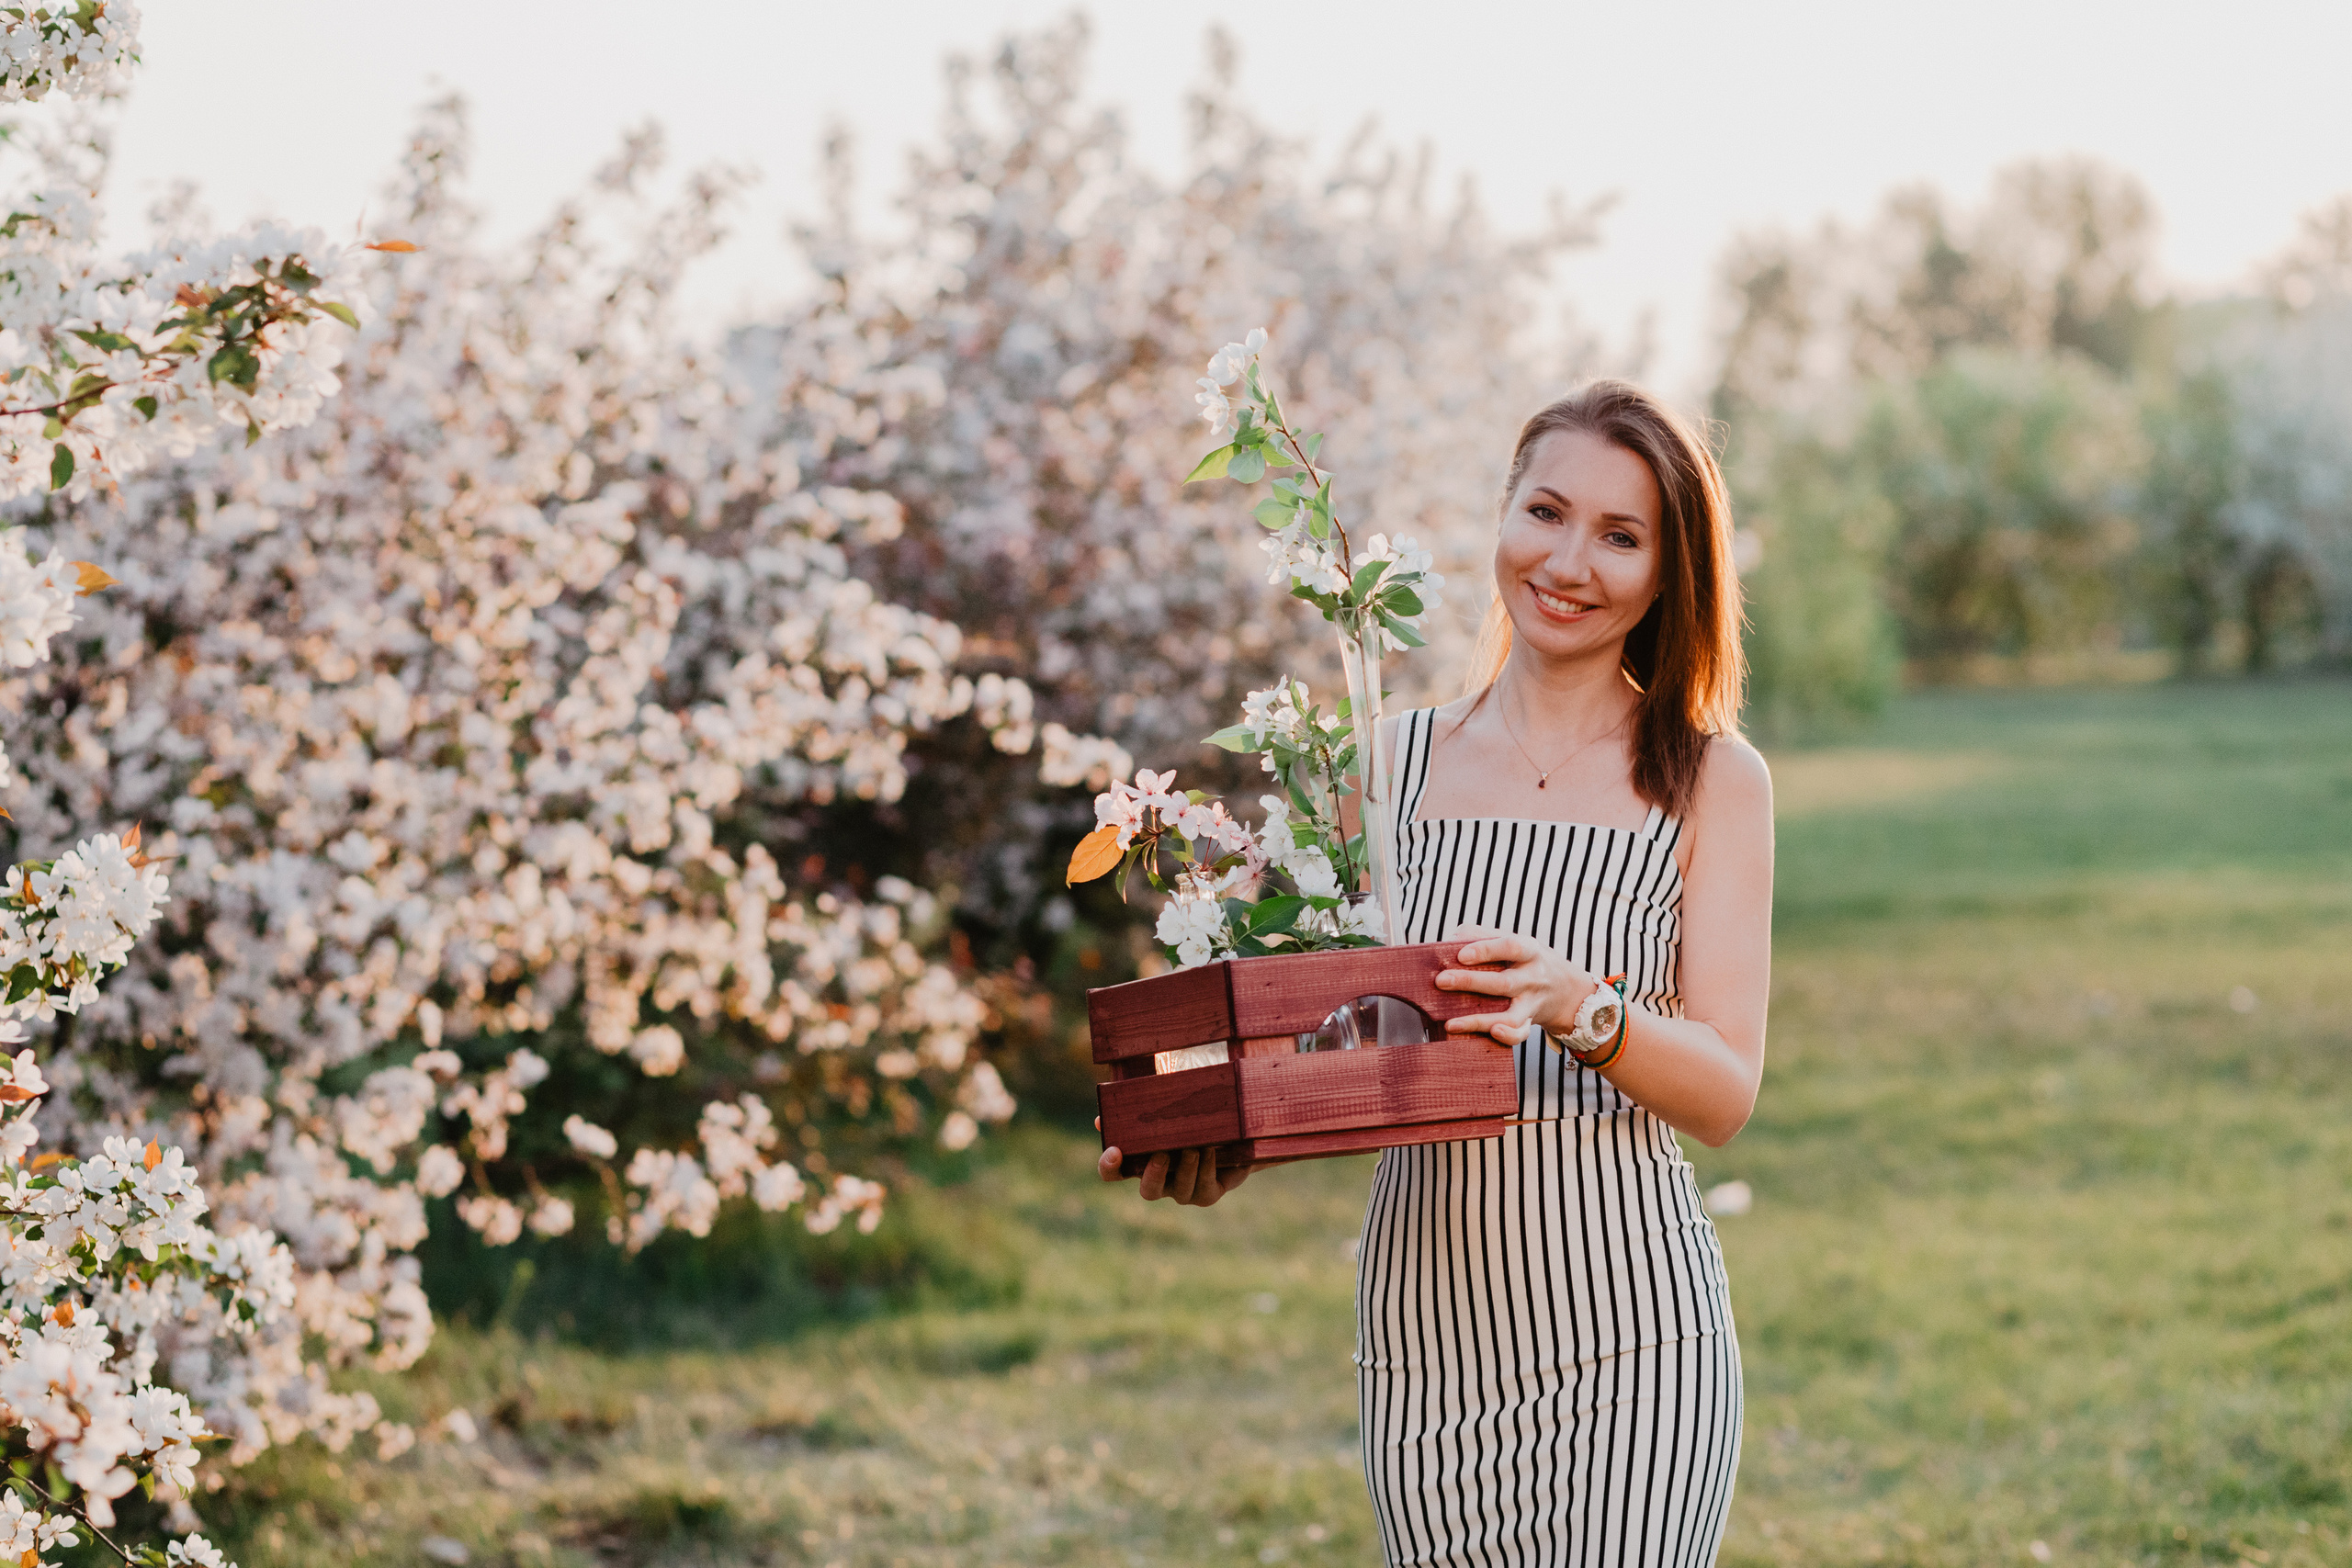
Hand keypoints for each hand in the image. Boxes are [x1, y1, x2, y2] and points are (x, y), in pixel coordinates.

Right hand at [1096, 1118, 1252, 1206]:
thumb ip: (1138, 1111)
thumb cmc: (1188, 1119)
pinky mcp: (1207, 1194)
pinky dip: (1206, 1168)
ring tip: (1194, 1147)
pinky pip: (1204, 1187)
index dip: (1109, 1166)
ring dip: (1186, 1167)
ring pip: (1180, 1189)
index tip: (1114, 1151)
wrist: (1229, 1134)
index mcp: (1141, 1162)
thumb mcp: (1164, 1110)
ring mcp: (1183, 1191)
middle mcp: (1160, 1181)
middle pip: (1148, 1191)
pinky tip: (1210, 1150)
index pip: (1114, 1172)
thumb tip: (1100, 1120)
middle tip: (1161, 1153)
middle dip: (1154, 1174)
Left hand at [1433, 923, 1596, 1045]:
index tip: (1460, 955)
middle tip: (1441, 981)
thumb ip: (1483, 936)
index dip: (1485, 950)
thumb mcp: (1513, 940)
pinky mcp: (1530, 1022)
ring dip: (1479, 1021)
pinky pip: (1520, 1034)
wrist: (1565, 987)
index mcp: (1529, 951)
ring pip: (1510, 1015)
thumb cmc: (1526, 960)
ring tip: (1450, 1023)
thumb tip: (1451, 941)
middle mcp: (1533, 978)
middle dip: (1471, 982)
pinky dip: (1506, 1036)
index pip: (1511, 947)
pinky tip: (1489, 1034)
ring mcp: (1532, 1003)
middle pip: (1504, 983)